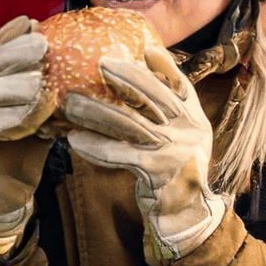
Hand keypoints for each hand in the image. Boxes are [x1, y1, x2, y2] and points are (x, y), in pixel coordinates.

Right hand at [0, 16, 52, 246]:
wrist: (2, 192)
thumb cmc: (28, 148)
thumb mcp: (45, 114)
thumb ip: (55, 89)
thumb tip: (93, 60)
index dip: (12, 37)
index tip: (33, 23)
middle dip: (16, 55)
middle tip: (42, 47)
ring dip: (14, 86)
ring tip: (40, 83)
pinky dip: (6, 119)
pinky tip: (29, 115)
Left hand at [64, 47, 226, 265]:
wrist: (188, 217)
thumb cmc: (174, 173)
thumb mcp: (181, 139)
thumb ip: (168, 113)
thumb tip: (145, 74)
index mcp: (194, 119)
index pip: (181, 85)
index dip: (164, 67)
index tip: (146, 48)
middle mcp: (188, 132)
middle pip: (154, 98)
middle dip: (127, 78)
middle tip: (102, 63)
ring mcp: (173, 152)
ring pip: (131, 124)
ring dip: (98, 112)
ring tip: (72, 104)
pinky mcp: (155, 172)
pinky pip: (120, 155)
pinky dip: (96, 147)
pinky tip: (76, 140)